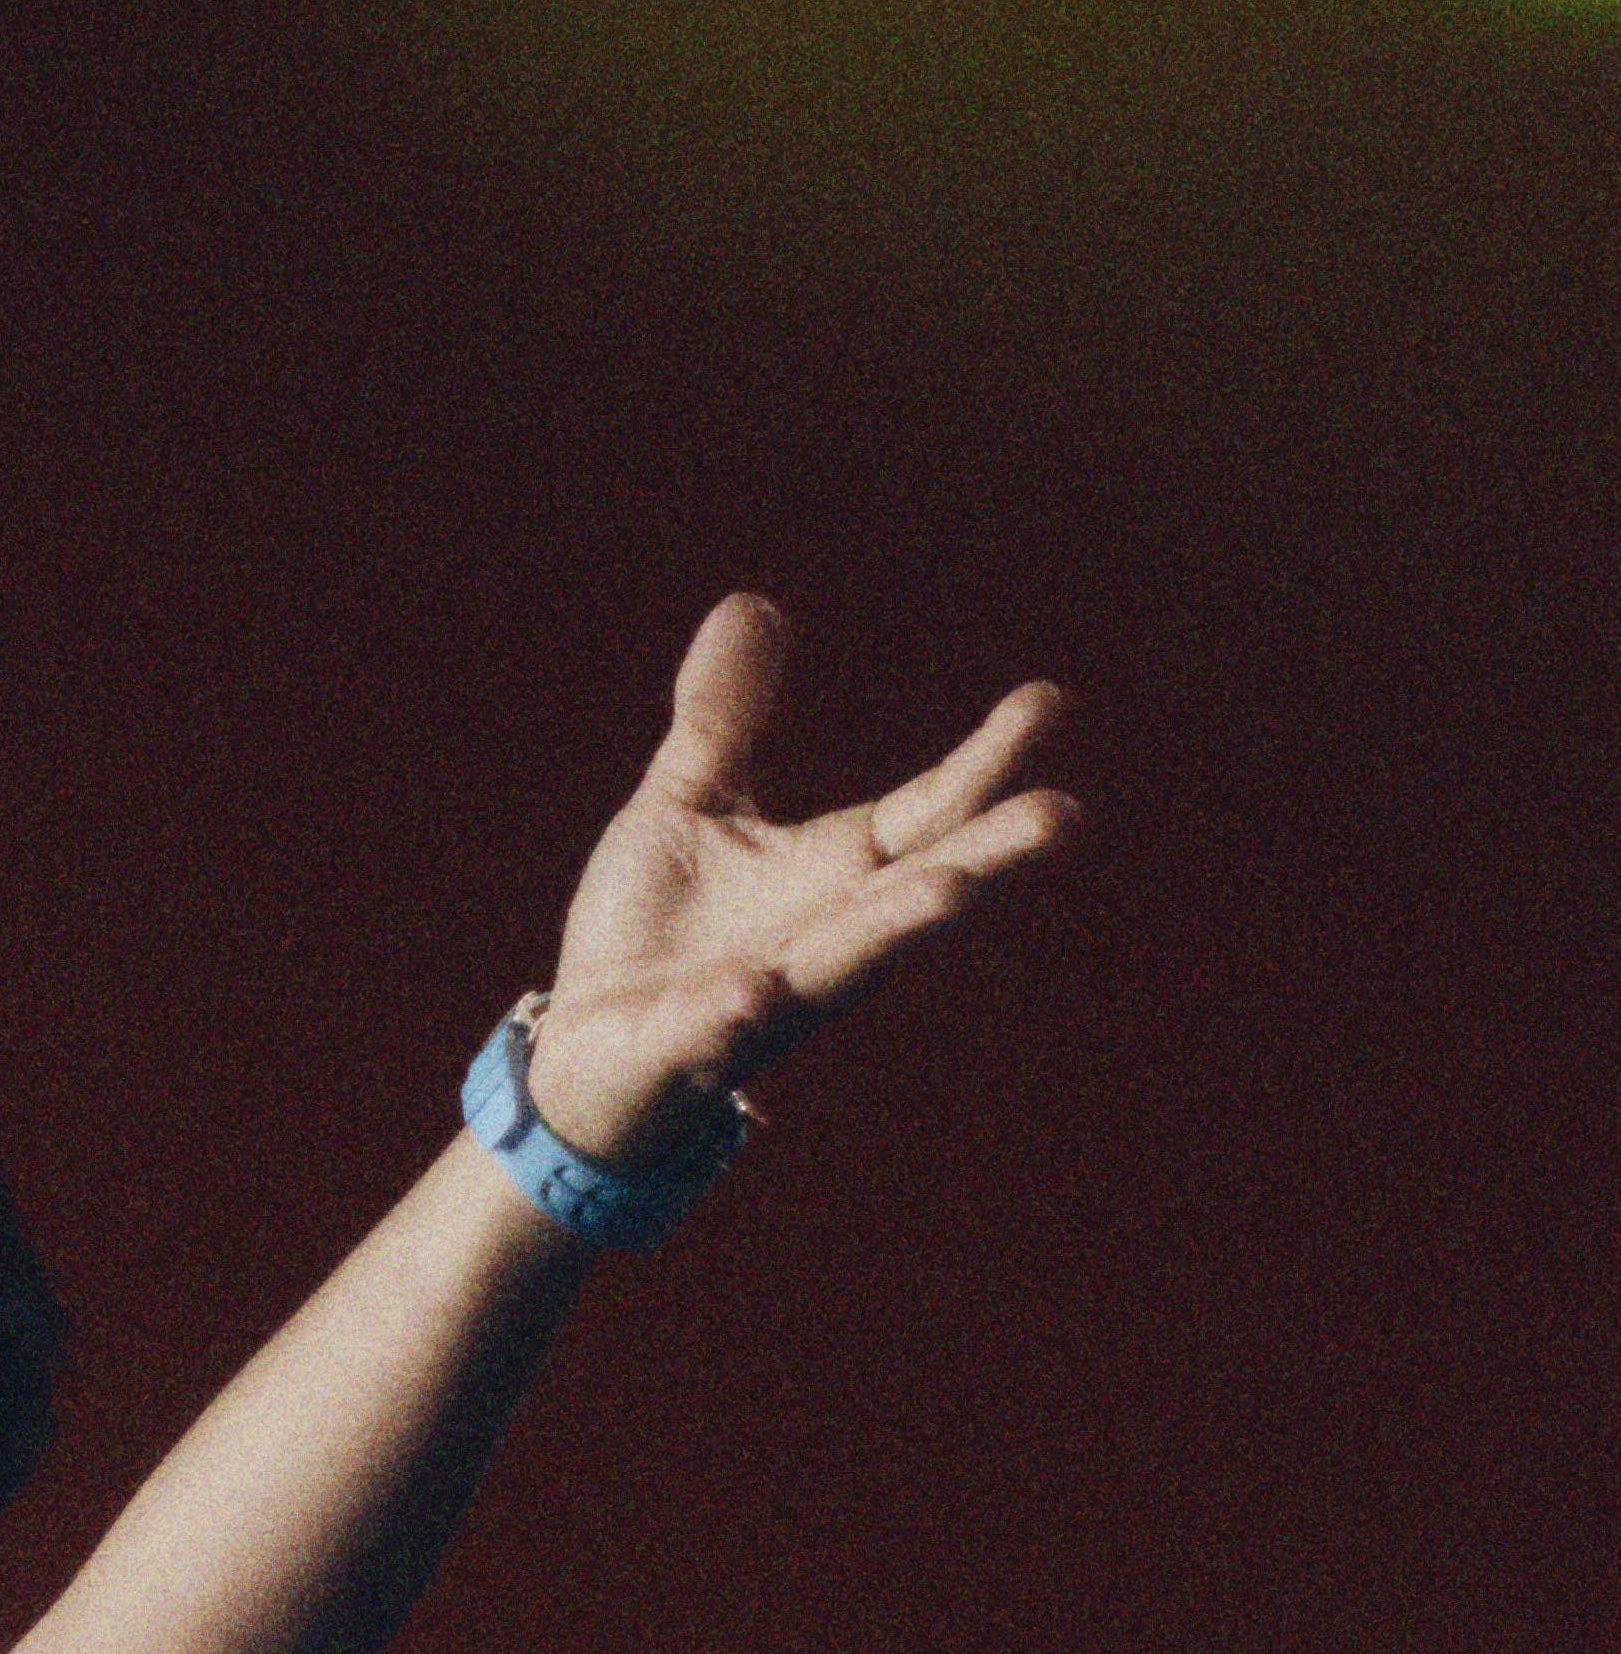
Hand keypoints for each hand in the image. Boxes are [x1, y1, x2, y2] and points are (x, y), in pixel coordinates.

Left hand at [522, 597, 1072, 1174]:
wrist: (586, 1050)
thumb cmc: (656, 930)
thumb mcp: (687, 801)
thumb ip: (723, 716)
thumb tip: (754, 603)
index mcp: (833, 873)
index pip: (928, 810)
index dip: (985, 759)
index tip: (1050, 699)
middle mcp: (823, 937)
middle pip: (919, 891)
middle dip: (989, 856)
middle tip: (1067, 814)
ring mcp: (766, 999)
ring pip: (843, 964)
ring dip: (896, 929)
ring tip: (954, 886)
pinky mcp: (689, 1044)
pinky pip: (718, 1028)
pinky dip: (738, 1010)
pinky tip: (758, 989)